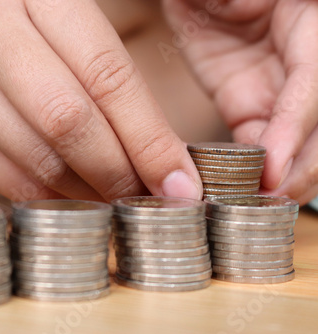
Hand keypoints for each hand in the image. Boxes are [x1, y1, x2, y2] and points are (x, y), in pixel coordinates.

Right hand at [0, 0, 202, 201]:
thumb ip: (117, 82)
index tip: (179, 183)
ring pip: (39, 158)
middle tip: (149, 199)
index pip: (108, 76)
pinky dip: (53, 199)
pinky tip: (79, 199)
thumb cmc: (32, 32)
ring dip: (89, 191)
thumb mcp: (76, 29)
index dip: (148, 138)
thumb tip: (165, 162)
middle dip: (118, 172)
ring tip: (119, 201)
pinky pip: (9, 179)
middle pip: (68, 121)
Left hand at [164, 0, 317, 204]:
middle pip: (317, 128)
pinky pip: (256, 146)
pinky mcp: (248, 107)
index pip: (313, 88)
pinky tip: (237, 194)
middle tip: (271, 202)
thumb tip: (240, 9)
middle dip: (301, 167)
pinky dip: (250, 173)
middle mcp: (302, 68)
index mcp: (311, 30)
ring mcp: (276, 92)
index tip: (273, 167)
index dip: (296, 129)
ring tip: (256, 210)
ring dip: (281, 180)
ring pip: (294, 145)